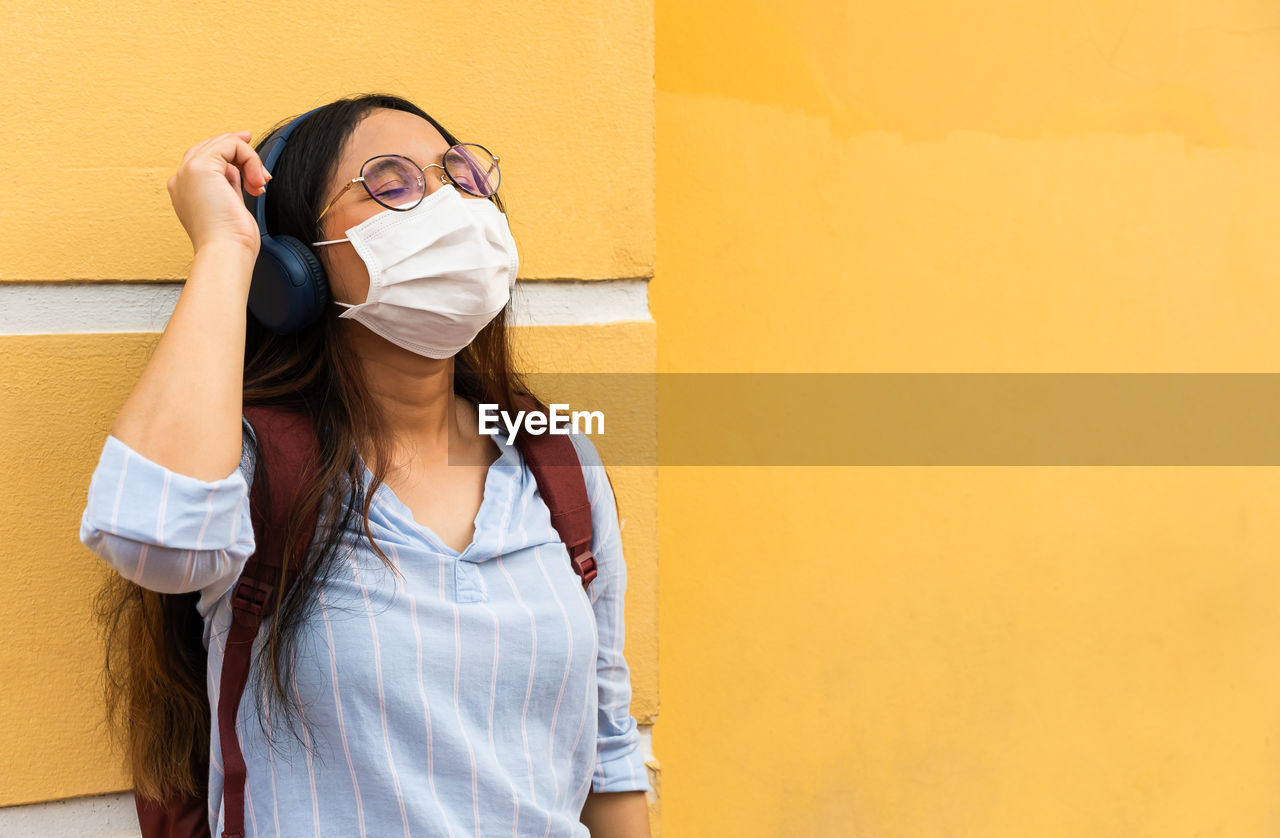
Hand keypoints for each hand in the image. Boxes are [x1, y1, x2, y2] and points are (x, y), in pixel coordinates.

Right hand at [166, 130, 270, 256]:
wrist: (225, 252)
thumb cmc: (230, 240)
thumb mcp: (229, 204)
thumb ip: (230, 183)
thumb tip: (239, 169)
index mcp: (184, 189)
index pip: (206, 158)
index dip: (232, 153)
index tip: (254, 165)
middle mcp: (181, 178)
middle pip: (213, 146)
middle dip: (243, 155)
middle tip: (262, 176)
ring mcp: (188, 171)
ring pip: (224, 143)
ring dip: (250, 161)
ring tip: (258, 185)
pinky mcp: (200, 167)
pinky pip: (231, 144)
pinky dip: (250, 158)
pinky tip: (256, 181)